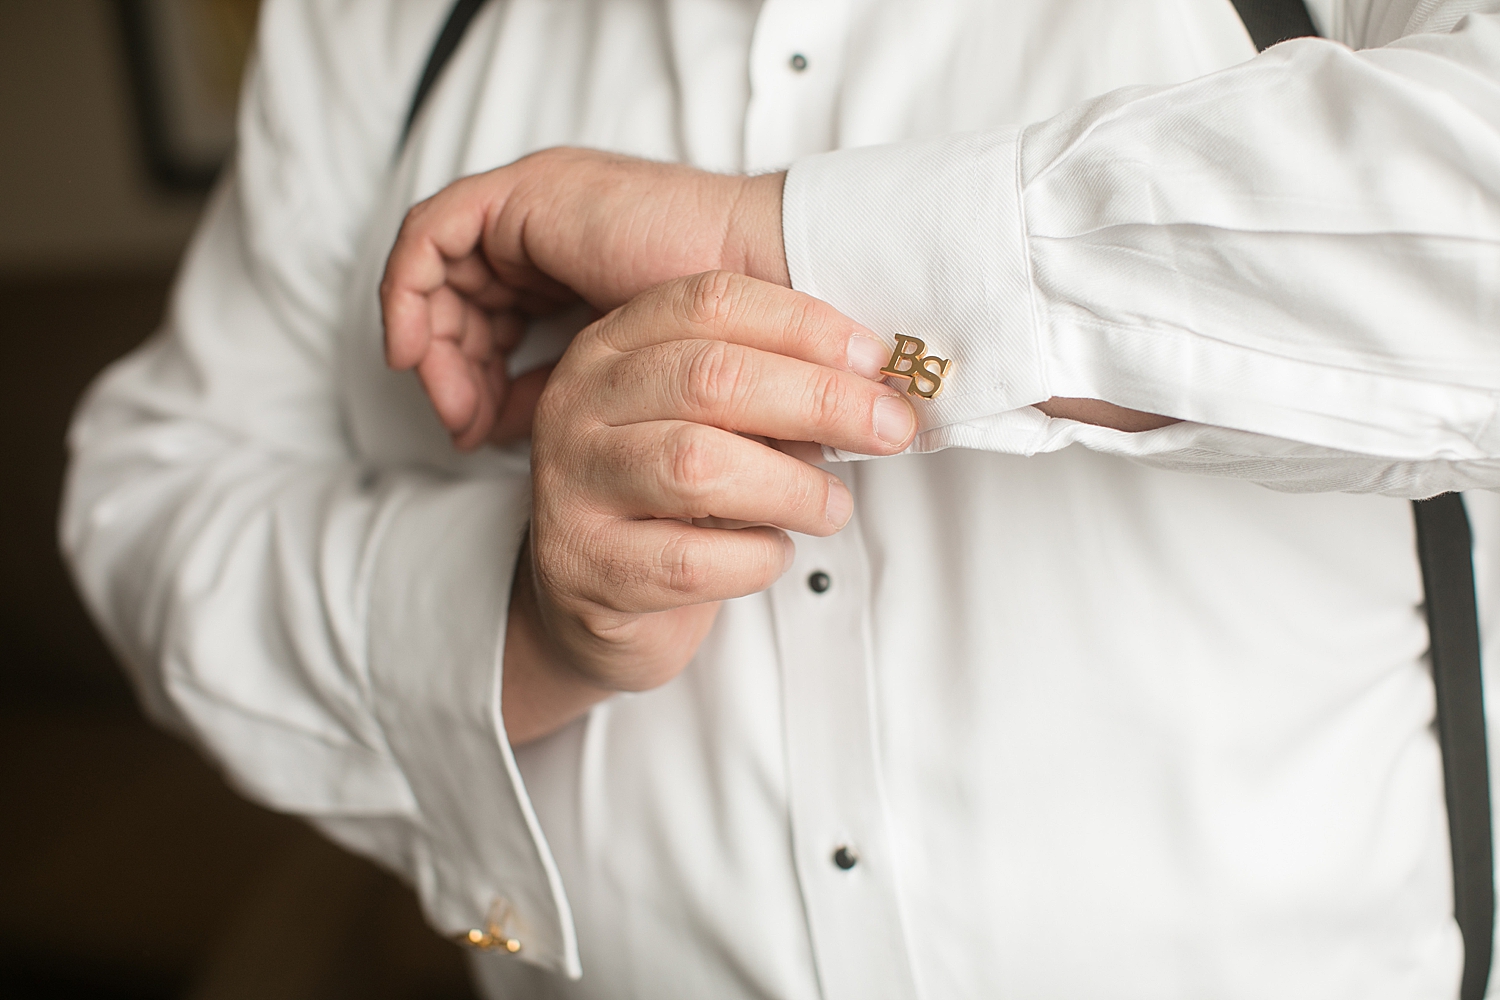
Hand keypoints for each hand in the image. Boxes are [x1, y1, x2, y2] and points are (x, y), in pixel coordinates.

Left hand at [380, 148, 786, 448]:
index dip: (478, 375)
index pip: (493, 316)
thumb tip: (510, 432)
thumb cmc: (724, 342)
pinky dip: (410, 295)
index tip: (480, 434)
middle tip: (465, 428)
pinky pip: (429, 237)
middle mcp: (546, 227)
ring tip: (458, 408)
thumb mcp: (623, 380)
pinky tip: (424, 355)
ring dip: (435, 345)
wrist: (760, 291)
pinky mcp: (523, 196)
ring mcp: (533, 205)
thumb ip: (569, 390)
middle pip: (460, 296)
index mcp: (570, 262)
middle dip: (451, 367)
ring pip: (438, 273)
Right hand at [500, 271, 913, 744]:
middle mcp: (578, 402)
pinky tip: (772, 553)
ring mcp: (570, 485)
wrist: (593, 600)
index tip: (876, 361)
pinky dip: (756, 558)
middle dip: (820, 401)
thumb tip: (874, 388)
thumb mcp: (714, 424)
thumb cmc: (673, 501)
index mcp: (613, 345)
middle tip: (890, 430)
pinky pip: (691, 561)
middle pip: (710, 379)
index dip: (804, 325)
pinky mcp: (584, 567)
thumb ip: (772, 393)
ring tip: (831, 507)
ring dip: (792, 488)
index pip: (710, 303)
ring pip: (696, 467)